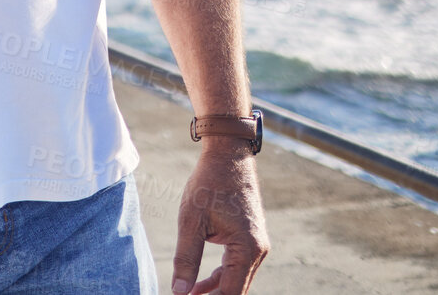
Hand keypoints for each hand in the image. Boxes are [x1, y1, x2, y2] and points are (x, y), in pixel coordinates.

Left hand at [172, 143, 269, 294]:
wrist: (227, 156)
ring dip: (214, 291)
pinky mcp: (250, 239)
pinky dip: (219, 276)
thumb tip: (179, 292)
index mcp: (247, 249)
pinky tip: (197, 285)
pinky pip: (236, 266)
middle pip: (236, 290)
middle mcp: (258, 251)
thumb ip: (186, 259)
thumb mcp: (191, 222)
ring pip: (236, 280)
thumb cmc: (208, 184)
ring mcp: (257, 245)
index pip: (230, 293)